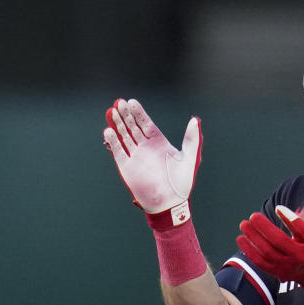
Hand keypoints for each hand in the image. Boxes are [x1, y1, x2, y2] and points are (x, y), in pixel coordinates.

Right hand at [104, 98, 201, 224]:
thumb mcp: (189, 158)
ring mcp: (135, 157)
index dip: (138, 113)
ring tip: (111, 112)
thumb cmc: (182, 183)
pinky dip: (112, 142)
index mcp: (159, 143)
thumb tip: (195, 120)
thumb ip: (192, 139)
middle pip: (133, 127)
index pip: (146, 124)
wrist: (170, 203)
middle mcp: (146, 148)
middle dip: (125, 115)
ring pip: (124, 137)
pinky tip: (108, 131)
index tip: (131, 102)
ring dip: (117, 125)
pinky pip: (117, 152)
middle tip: (119, 103)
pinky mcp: (126, 168)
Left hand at [237, 195, 303, 295]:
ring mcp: (288, 265)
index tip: (277, 208)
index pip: (300, 230)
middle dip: (264, 228)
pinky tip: (241, 238)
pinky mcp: (277, 271)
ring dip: (254, 237)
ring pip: (267, 252)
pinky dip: (249, 250)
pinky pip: (260, 262)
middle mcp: (300, 255)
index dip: (289, 218)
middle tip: (253, 216)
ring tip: (244, 224)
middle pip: (280, 241)